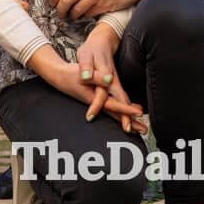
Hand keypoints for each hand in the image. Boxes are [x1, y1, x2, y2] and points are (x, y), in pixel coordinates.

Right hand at [28, 41, 145, 132]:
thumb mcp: (83, 73)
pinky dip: (120, 112)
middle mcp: (96, 103)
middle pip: (116, 114)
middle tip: (144, 130)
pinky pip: (110, 109)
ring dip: (127, 119)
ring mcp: (95, 103)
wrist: (58, 76)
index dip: (126, 109)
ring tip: (140, 127)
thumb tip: (109, 80)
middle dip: (130, 122)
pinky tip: (127, 113)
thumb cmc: (70, 74)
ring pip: (114, 113)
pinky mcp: (95, 101)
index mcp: (94, 97)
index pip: (113, 105)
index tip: (139, 113)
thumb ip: (97, 77)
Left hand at [49, 0, 144, 20]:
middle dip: (60, 9)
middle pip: (65, 0)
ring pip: (75, 10)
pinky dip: (85, 15)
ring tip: (73, 15)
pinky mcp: (103, 5)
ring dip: (72, 15)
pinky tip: (86, 13)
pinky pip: (88, 14)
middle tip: (60, 12)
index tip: (52, 1)